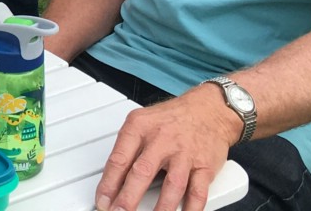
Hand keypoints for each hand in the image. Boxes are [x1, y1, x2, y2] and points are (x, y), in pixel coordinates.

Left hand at [95, 87, 237, 210]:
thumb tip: (112, 180)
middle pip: (141, 172)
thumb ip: (128, 148)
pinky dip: (191, 209)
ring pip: (172, 185)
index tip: (102, 201)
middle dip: (128, 198)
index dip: (108, 184)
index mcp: (139, 127)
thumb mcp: (142, 122)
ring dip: (161, 209)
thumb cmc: (171, 119)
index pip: (119, 159)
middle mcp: (161, 139)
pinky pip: (198, 192)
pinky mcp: (204, 166)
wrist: (208, 110)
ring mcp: (184, 153)